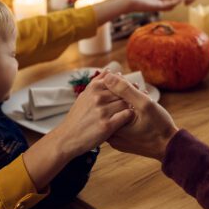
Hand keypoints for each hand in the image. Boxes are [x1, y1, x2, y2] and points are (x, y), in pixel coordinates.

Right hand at [24, 73, 133, 189]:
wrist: (67, 138)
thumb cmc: (77, 117)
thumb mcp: (84, 96)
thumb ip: (97, 82)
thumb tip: (110, 70)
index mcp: (93, 88)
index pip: (117, 80)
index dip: (127, 85)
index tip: (133, 88)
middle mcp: (98, 97)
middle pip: (124, 91)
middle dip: (133, 94)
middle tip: (141, 98)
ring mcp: (102, 111)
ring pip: (127, 103)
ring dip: (133, 105)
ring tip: (138, 109)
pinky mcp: (107, 125)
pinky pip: (126, 115)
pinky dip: (131, 116)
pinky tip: (131, 119)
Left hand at [101, 73, 179, 161]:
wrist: (171, 147)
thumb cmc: (160, 126)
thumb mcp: (145, 104)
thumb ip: (125, 90)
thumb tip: (107, 77)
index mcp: (113, 128)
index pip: (107, 100)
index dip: (120, 88)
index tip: (135, 86)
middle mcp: (111, 136)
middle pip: (111, 108)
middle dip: (124, 96)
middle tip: (140, 91)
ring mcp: (117, 141)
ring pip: (117, 115)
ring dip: (127, 104)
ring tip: (143, 98)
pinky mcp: (124, 142)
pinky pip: (122, 123)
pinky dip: (129, 114)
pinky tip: (141, 109)